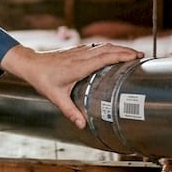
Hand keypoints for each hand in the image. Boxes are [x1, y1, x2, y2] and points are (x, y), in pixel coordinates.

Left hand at [0, 43, 143, 128]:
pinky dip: (108, 48)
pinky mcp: (76, 50)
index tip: (135, 57)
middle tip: (141, 56)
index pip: (104, 57)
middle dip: (125, 50)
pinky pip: (96, 47)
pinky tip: (114, 52)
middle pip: (108, 49)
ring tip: (132, 53)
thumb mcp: (56, 97)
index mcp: (78, 66)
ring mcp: (79, 51)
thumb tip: (82, 125)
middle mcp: (81, 56)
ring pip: (102, 46)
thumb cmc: (43, 80)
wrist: (30, 64)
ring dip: (118, 47)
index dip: (121, 56)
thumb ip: (70, 111)